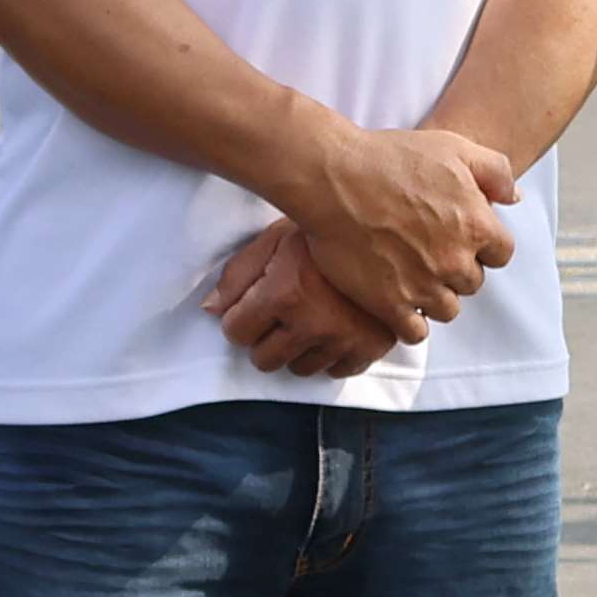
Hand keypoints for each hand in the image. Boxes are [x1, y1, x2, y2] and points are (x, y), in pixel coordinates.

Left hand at [199, 222, 404, 379]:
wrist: (385, 226)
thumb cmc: (323, 230)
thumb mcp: (274, 239)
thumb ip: (237, 275)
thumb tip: (211, 310)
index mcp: (285, 292)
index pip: (235, 333)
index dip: (240, 317)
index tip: (255, 303)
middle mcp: (315, 322)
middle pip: (264, 360)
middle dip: (266, 337)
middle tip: (283, 311)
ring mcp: (346, 338)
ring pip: (300, 369)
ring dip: (299, 348)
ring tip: (312, 314)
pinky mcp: (373, 346)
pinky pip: (336, 371)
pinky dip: (333, 353)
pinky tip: (336, 324)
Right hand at [252, 112, 516, 351]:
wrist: (333, 179)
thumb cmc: (391, 158)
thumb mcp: (455, 147)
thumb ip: (494, 171)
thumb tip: (514, 198)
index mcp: (477, 226)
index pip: (501, 254)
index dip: (482, 246)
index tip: (460, 237)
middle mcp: (455, 261)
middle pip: (472, 282)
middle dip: (457, 269)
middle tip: (430, 253)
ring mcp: (422, 286)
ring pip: (447, 309)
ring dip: (435, 297)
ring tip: (413, 277)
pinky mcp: (388, 304)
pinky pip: (415, 333)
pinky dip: (410, 322)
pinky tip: (397, 302)